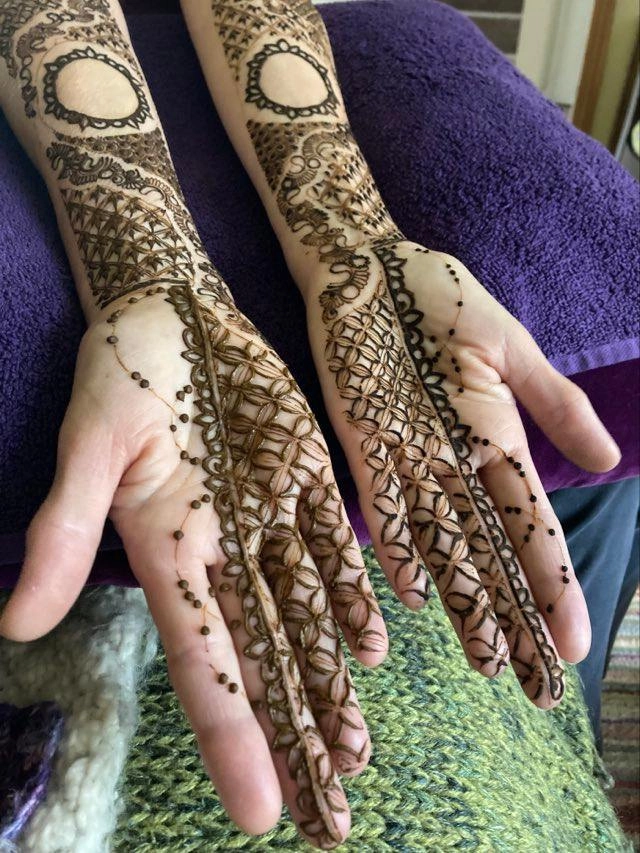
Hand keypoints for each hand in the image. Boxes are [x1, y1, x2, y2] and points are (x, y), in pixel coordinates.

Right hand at [0, 280, 387, 848]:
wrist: (172, 306)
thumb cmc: (121, 367)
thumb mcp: (91, 442)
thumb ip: (64, 529)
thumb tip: (14, 625)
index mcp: (167, 547)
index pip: (204, 661)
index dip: (233, 734)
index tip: (261, 813)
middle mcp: (222, 546)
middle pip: (265, 658)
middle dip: (294, 737)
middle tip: (331, 819)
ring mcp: (268, 512)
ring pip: (307, 614)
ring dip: (329, 684)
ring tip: (356, 757)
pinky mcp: (307, 472)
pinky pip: (334, 544)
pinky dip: (353, 595)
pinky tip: (372, 645)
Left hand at [306, 238, 619, 709]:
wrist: (365, 265)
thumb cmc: (438, 295)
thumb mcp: (509, 348)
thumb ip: (553, 405)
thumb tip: (610, 465)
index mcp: (497, 438)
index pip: (533, 528)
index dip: (555, 587)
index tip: (576, 644)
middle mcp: (455, 462)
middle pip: (492, 554)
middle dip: (516, 618)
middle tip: (536, 685)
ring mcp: (408, 458)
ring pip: (443, 546)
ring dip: (466, 604)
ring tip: (488, 660)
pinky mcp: (361, 444)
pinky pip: (382, 508)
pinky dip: (399, 550)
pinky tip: (415, 597)